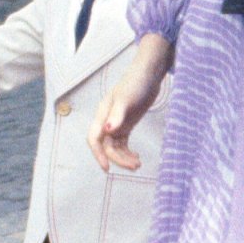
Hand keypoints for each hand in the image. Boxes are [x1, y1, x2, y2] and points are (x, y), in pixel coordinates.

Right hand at [88, 33, 173, 171]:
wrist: (149, 74)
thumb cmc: (135, 83)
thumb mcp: (126, 99)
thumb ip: (117, 115)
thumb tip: (107, 131)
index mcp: (102, 114)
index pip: (94, 138)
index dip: (98, 154)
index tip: (107, 167)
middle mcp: (106, 120)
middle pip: (106, 146)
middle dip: (118, 158)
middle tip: (134, 166)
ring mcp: (116, 123)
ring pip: (115, 147)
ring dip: (124, 157)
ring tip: (138, 164)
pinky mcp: (126, 124)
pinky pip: (123, 144)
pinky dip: (128, 152)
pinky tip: (137, 158)